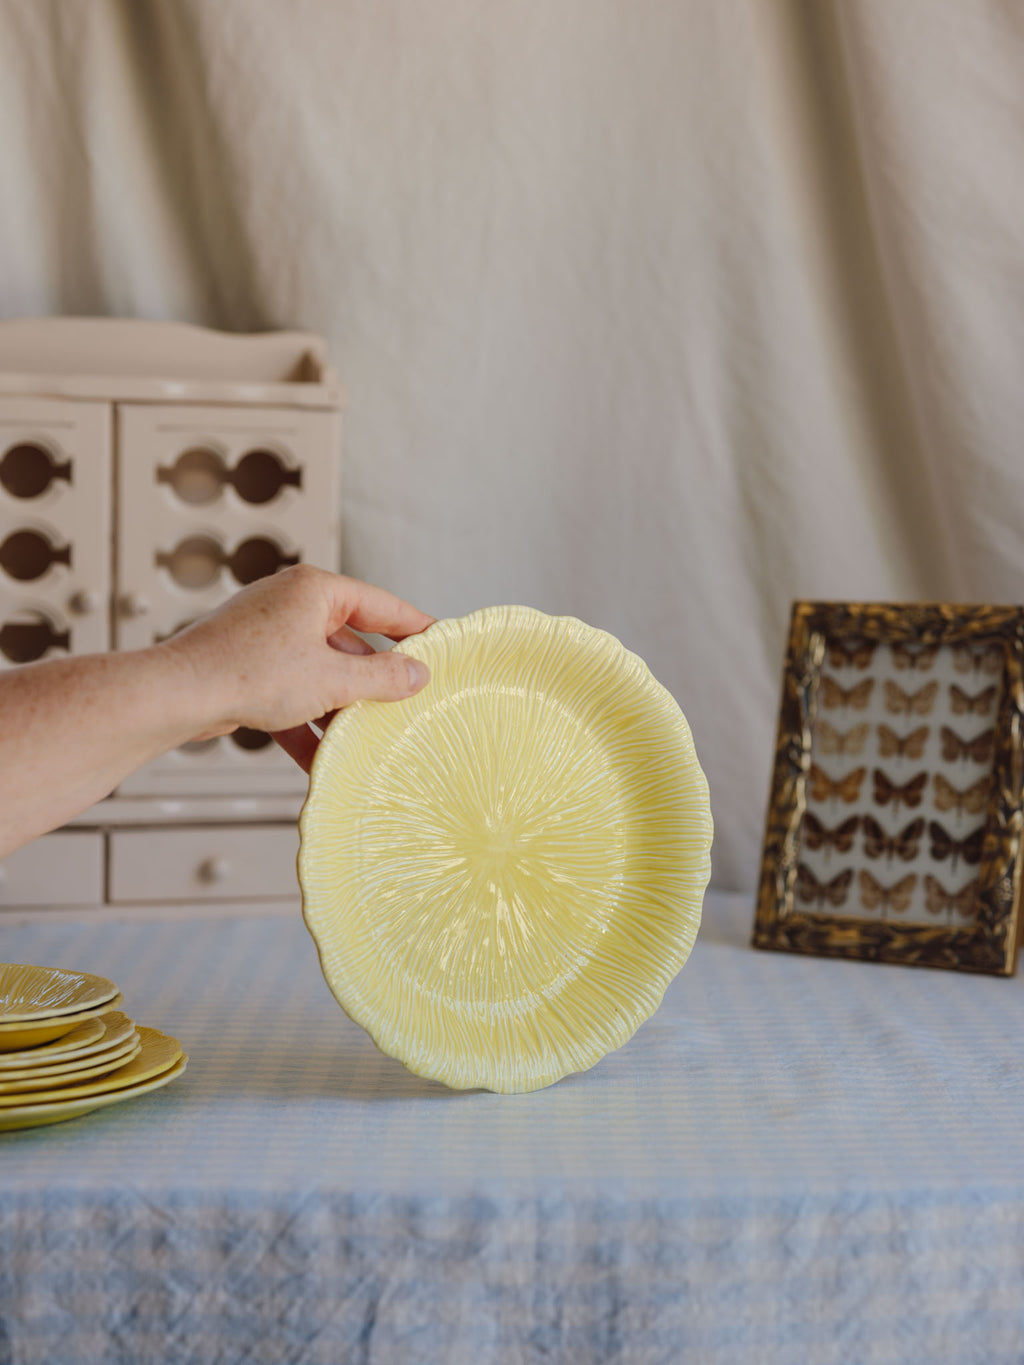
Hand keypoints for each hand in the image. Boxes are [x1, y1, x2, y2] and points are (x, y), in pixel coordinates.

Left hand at [163, 564, 433, 771]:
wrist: (177, 697)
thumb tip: (418, 675)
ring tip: (368, 737)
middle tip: (408, 702)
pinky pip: (290, 695)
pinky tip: (321, 758)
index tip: (442, 642)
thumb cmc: (249, 673)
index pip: (380, 605)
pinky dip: (306, 723)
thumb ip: (382, 678)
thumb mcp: (332, 679)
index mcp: (314, 590)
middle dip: (373, 680)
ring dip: (340, 709)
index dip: (414, 626)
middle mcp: (289, 606)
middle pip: (349, 643)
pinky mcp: (246, 669)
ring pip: (319, 673)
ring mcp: (265, 638)